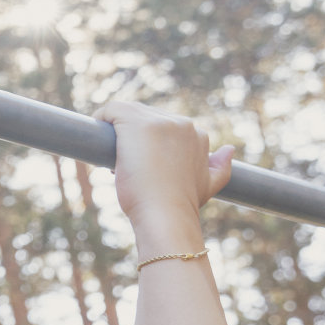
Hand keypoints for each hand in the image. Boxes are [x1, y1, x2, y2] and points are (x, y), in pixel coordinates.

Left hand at [93, 101, 232, 231]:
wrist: (166, 215)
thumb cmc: (182, 205)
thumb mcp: (209, 184)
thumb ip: (220, 166)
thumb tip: (229, 150)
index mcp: (197, 134)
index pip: (163, 126)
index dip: (147, 143)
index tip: (138, 164)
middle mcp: (181, 123)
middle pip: (144, 117)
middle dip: (131, 138)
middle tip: (123, 165)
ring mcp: (159, 121)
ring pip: (128, 113)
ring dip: (116, 131)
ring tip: (112, 157)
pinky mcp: (135, 124)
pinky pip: (112, 109)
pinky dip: (102, 117)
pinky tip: (96, 133)